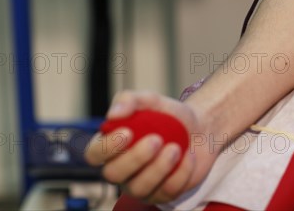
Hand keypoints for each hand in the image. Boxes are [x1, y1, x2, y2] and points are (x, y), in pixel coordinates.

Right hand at [84, 91, 216, 203]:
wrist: (199, 128)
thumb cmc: (168, 116)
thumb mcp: (151, 100)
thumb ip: (130, 100)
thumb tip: (113, 114)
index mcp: (111, 147)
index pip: (94, 154)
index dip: (107, 147)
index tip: (128, 132)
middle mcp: (121, 170)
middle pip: (113, 174)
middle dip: (135, 158)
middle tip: (157, 139)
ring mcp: (141, 186)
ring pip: (140, 188)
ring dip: (159, 167)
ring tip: (175, 148)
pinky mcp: (163, 194)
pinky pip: (167, 192)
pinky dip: (181, 173)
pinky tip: (189, 156)